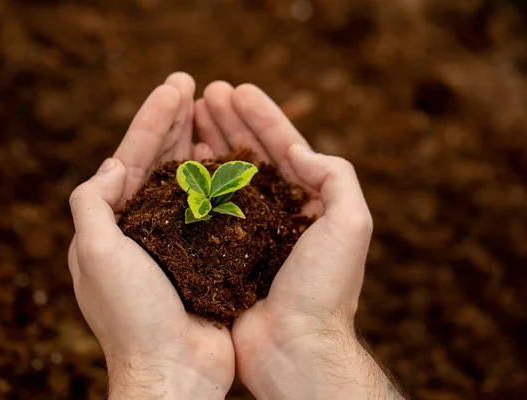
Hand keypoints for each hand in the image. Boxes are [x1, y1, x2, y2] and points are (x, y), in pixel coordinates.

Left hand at [68, 73, 233, 399]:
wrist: (174, 369)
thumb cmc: (131, 314)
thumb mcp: (94, 252)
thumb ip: (93, 202)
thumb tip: (113, 164)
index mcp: (115, 221)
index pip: (133, 156)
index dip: (153, 118)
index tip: (178, 85)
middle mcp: (145, 227)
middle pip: (161, 162)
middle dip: (177, 121)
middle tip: (196, 84)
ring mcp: (179, 240)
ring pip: (190, 180)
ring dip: (201, 144)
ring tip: (217, 112)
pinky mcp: (210, 256)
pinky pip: (217, 208)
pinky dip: (225, 181)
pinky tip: (238, 160)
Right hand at [199, 81, 402, 398]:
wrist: (293, 348)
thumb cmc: (324, 289)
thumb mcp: (349, 223)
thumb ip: (334, 176)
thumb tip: (296, 149)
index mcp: (311, 203)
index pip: (286, 147)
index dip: (262, 116)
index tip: (237, 89)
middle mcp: (280, 213)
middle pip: (253, 156)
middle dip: (231, 122)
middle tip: (207, 94)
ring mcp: (250, 232)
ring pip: (227, 177)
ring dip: (212, 143)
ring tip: (191, 116)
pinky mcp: (225, 252)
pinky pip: (208, 208)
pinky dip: (197, 182)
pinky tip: (182, 161)